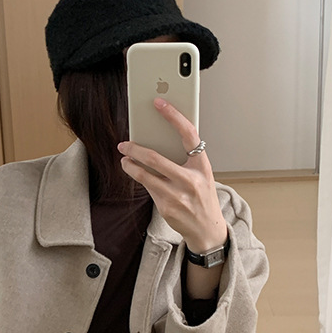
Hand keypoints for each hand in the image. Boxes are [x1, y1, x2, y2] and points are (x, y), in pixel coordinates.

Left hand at [117, 98, 227, 253]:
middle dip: (134, 148)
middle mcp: (191, 179)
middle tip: (124, 144)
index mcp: (202, 165)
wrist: (207, 229)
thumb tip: (157, 141)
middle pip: (155, 158)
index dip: (173, 115)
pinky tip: (134, 173)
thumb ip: (185, 159)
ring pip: (144, 174)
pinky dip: (138, 178)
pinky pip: (147, 187)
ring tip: (124, 159)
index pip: (188, 134)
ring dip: (129, 165)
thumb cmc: (202, 197)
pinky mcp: (166, 206)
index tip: (159, 103)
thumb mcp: (201, 174)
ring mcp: (178, 194)